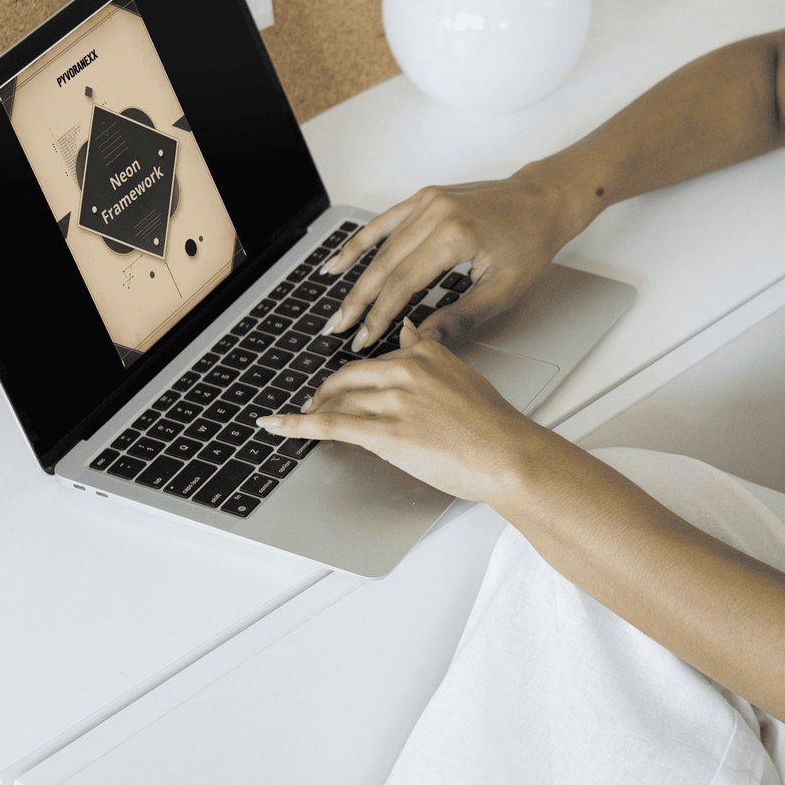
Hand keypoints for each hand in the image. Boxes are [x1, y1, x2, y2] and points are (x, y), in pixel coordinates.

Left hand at [256, 319, 539, 504]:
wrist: (508, 455)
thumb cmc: (494, 426)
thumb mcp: (463, 373)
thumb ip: (431, 352)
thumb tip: (410, 329)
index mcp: (424, 353)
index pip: (376, 360)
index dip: (355, 378)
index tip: (342, 383)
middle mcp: (405, 370)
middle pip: (348, 377)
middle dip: (327, 392)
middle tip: (316, 403)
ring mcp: (393, 401)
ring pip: (338, 400)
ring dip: (315, 411)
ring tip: (302, 418)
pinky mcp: (384, 432)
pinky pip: (330, 424)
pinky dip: (296, 424)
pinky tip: (276, 424)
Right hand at [320, 170, 573, 351]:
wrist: (542, 201)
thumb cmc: (529, 243)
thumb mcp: (502, 291)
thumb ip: (460, 317)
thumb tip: (421, 339)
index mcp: (455, 236)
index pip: (403, 283)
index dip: (380, 315)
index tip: (365, 338)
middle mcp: (436, 212)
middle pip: (384, 265)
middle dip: (360, 302)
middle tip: (340, 329)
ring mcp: (428, 200)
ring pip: (380, 246)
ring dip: (355, 279)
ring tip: (338, 308)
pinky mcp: (425, 197)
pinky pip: (384, 222)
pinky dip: (360, 243)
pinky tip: (340, 263)